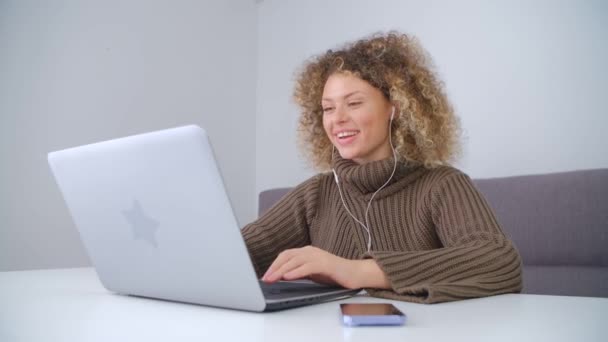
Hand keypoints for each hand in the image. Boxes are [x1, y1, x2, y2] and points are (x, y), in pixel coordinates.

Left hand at [261, 246, 390, 289]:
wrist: (356, 274)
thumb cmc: (334, 274)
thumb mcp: (312, 273)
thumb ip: (299, 272)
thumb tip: (282, 277)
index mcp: (307, 252)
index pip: (285, 255)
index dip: (274, 265)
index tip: (265, 275)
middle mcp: (311, 251)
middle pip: (287, 256)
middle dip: (274, 267)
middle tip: (264, 278)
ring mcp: (318, 256)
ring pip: (295, 261)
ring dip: (281, 270)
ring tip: (272, 278)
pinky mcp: (326, 263)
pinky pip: (308, 266)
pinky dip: (296, 271)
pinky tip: (288, 277)